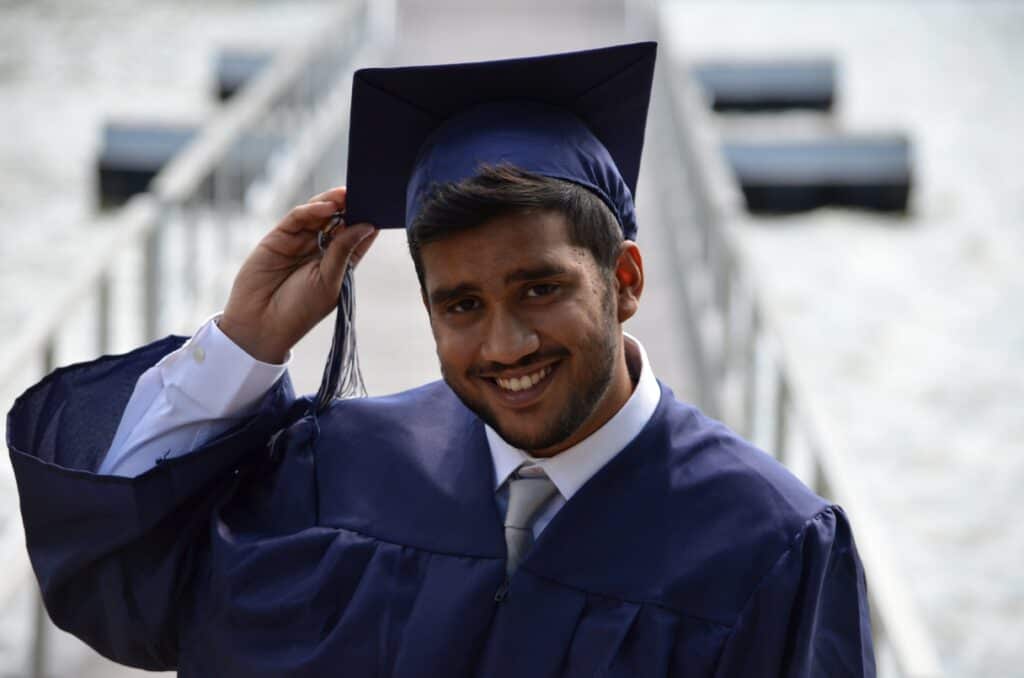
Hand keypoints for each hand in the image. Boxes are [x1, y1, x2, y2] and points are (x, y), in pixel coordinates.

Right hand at [219, 187, 377, 363]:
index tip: (381, 205)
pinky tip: (326, 207)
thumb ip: (344, 251)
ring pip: (319, 214)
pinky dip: (312, 210)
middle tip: (363, 191)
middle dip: (351, 206)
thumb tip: (368, 226)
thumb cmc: (299, 310)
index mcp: (339, 263)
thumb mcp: (329, 281)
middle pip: (339, 220)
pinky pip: (297, 218)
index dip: (369, 221)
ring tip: (346, 194)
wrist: (260, 324)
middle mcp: (321, 250)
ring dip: (333, 203)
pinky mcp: (279, 237)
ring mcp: (300, 242)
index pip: (358, 236)